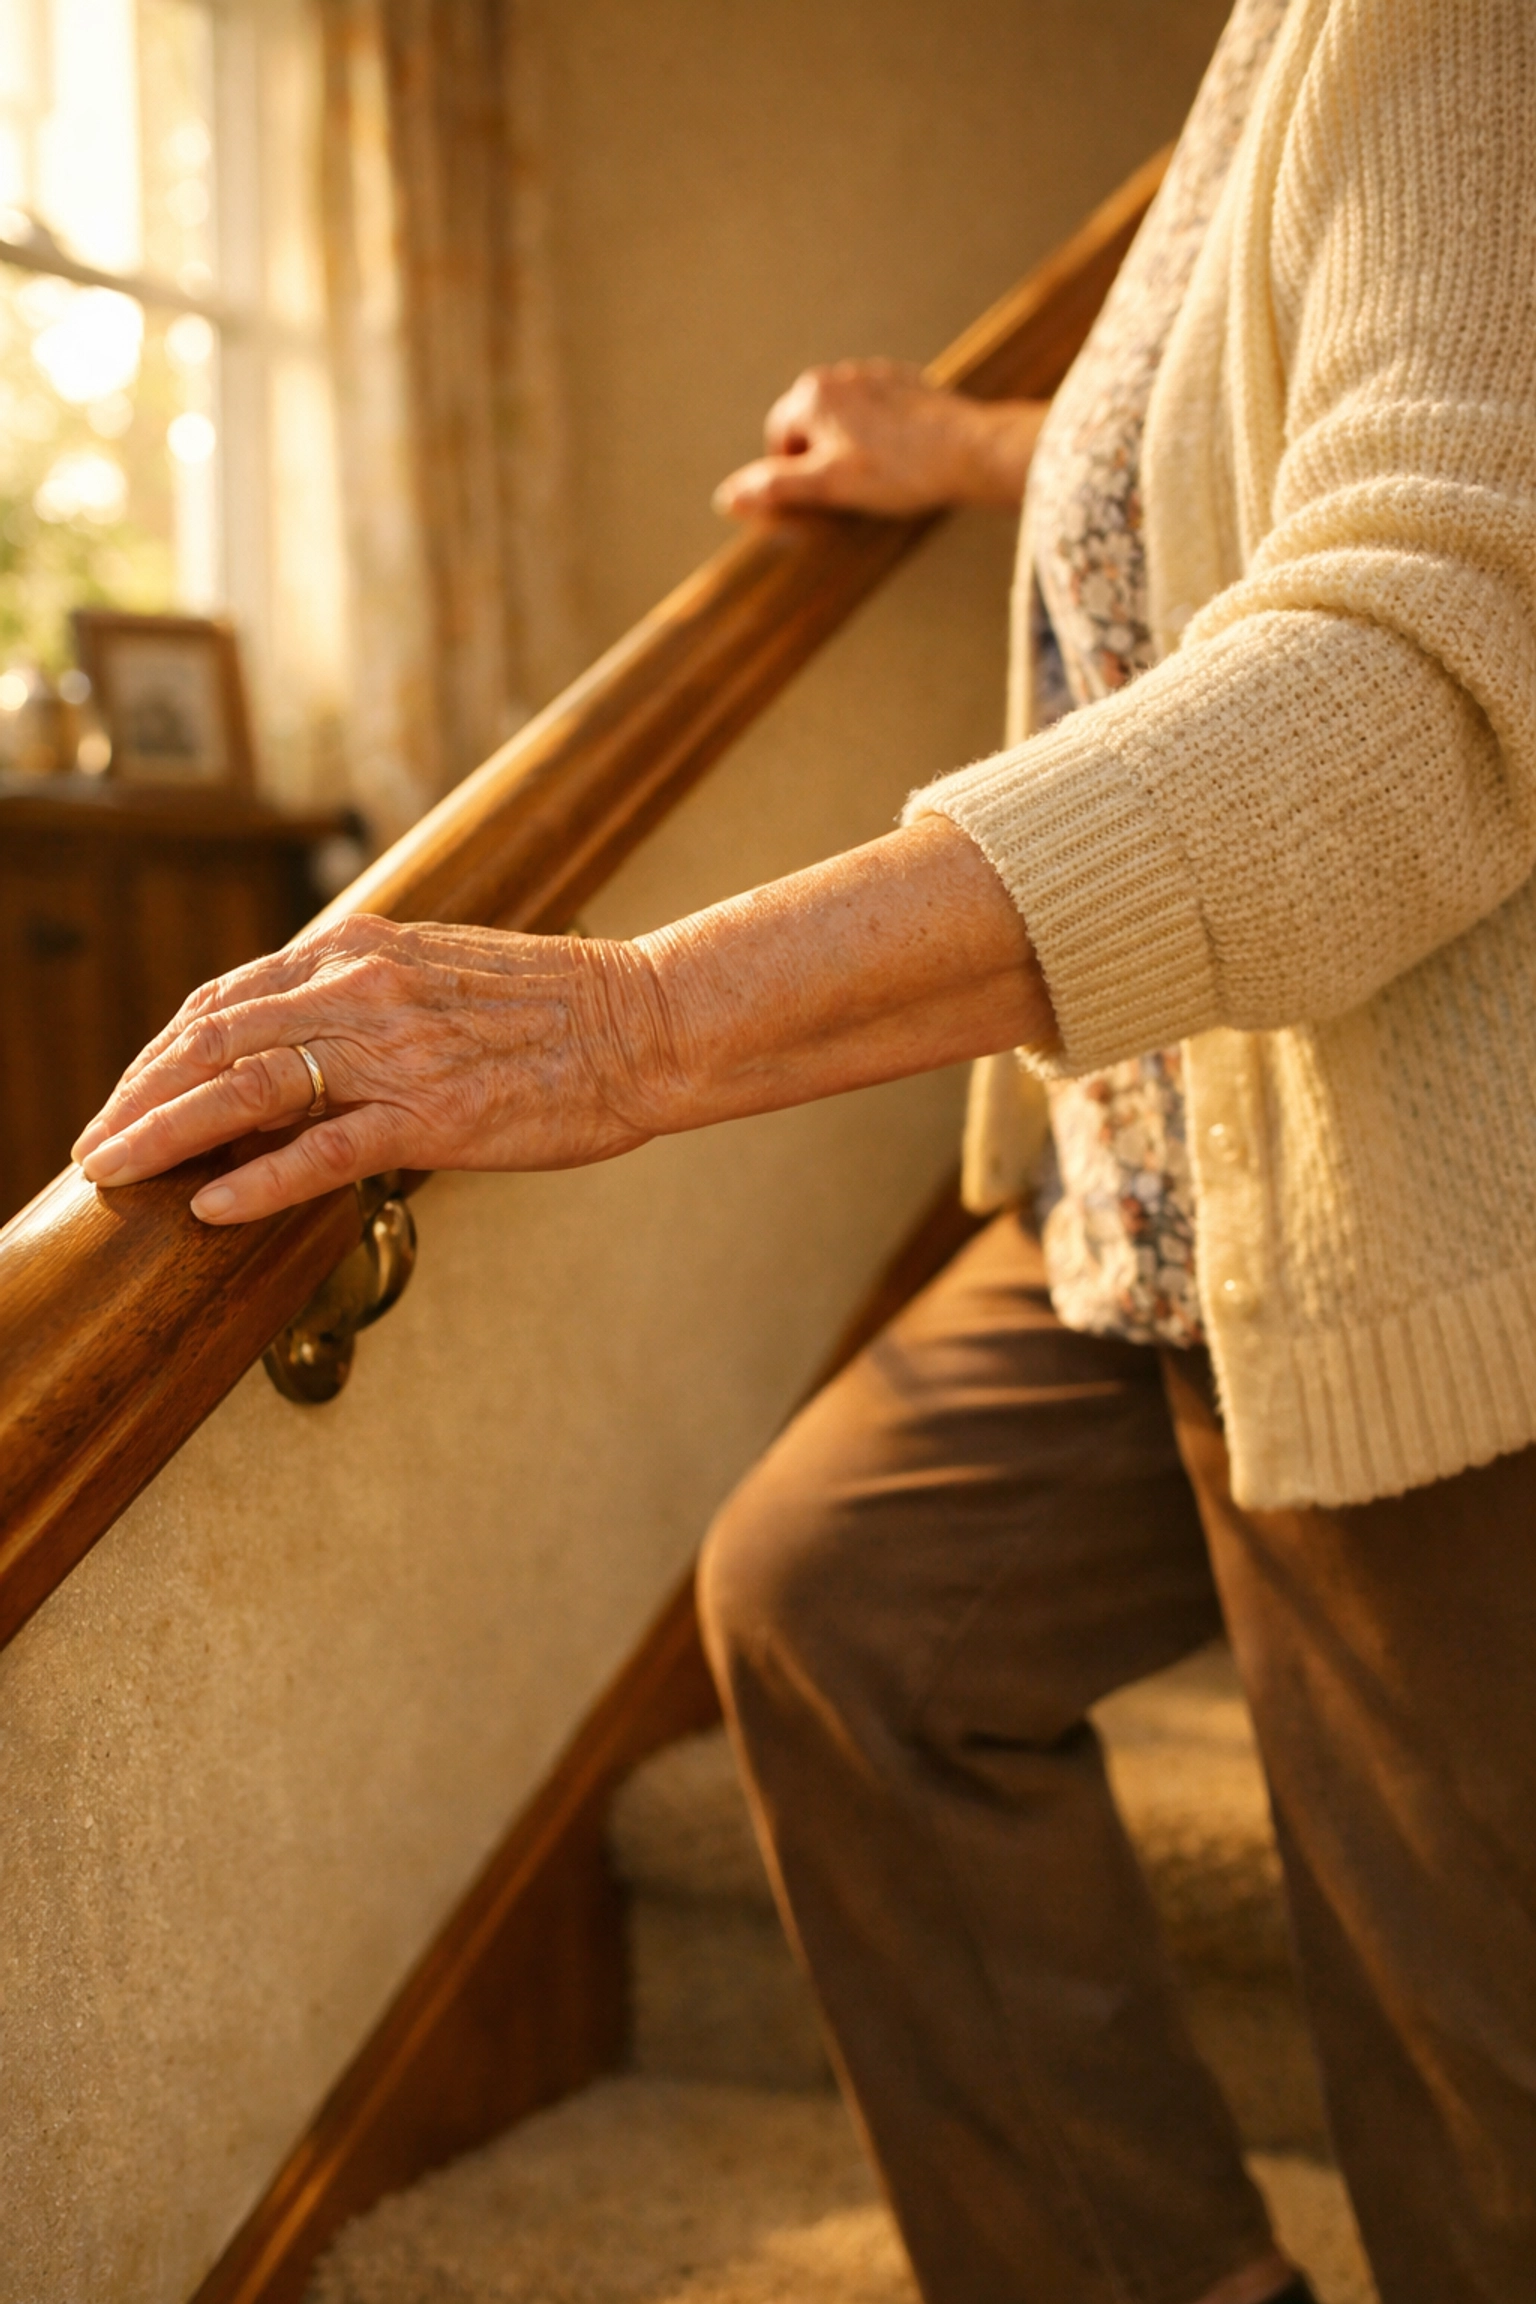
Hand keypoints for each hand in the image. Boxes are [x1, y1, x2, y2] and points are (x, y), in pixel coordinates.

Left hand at [72, 915, 678, 1222]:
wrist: (648, 1022)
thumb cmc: (559, 1006)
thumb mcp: (444, 970)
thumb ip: (369, 993)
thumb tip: (307, 1035)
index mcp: (363, 949)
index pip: (228, 998)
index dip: (163, 1050)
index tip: (128, 1093)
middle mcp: (365, 988)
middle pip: (214, 1037)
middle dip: (138, 1094)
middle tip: (93, 1144)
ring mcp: (397, 1052)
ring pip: (248, 1087)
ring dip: (164, 1131)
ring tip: (113, 1171)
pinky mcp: (435, 1115)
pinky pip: (323, 1149)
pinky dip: (257, 1178)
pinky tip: (210, 1206)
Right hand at [714, 359, 1045, 519]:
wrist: (969, 450)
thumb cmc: (898, 471)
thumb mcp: (829, 487)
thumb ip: (775, 488)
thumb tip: (726, 496)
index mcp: (812, 395)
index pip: (779, 437)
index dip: (793, 473)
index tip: (821, 496)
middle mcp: (839, 375)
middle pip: (811, 425)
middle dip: (822, 457)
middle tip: (852, 489)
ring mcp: (876, 374)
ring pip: (845, 419)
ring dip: (851, 446)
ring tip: (881, 475)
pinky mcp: (907, 383)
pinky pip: (879, 412)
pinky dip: (881, 435)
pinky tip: (903, 457)